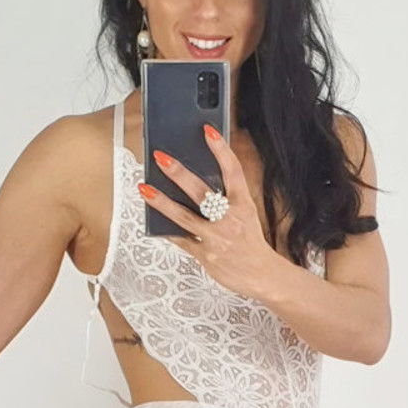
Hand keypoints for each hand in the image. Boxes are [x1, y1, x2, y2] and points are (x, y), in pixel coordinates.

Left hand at [137, 124, 277, 297]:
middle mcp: (230, 220)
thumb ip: (227, 199)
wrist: (263, 276)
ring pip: (184, 217)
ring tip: (144, 188)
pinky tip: (150, 218)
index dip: (221, 150)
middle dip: (179, 174)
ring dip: (162, 202)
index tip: (207, 130)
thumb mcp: (246, 215)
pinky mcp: (205, 256)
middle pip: (201, 192)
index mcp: (243, 205)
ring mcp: (216, 238)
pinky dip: (166, 229)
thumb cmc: (251, 243)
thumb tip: (196, 180)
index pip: (233, 171)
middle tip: (161, 158)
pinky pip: (181, 240)